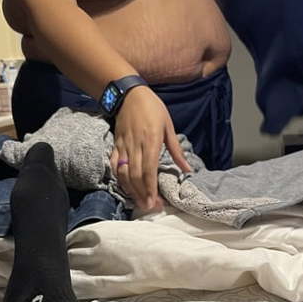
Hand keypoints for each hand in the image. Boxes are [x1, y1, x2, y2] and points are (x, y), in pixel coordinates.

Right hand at [110, 86, 191, 211]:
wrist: (128, 94)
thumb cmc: (152, 108)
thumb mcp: (169, 127)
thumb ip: (177, 151)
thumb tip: (187, 170)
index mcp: (151, 141)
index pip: (149, 170)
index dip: (151, 189)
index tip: (156, 202)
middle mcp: (136, 146)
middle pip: (136, 176)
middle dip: (142, 194)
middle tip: (149, 207)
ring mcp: (123, 146)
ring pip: (124, 173)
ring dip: (131, 190)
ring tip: (139, 202)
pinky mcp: (116, 145)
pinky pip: (115, 165)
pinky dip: (119, 179)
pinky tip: (126, 188)